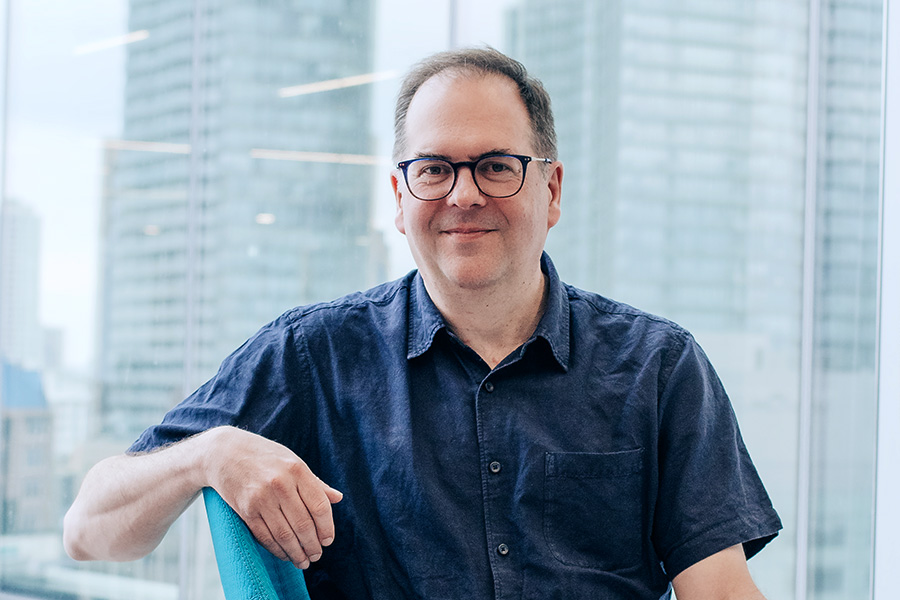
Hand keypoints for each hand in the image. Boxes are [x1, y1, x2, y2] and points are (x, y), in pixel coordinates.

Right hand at [203, 427, 342, 568]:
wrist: (225, 452)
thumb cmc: (265, 457)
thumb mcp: (293, 461)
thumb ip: (315, 483)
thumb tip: (338, 498)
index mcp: (297, 470)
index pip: (319, 506)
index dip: (327, 528)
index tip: (328, 540)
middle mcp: (280, 484)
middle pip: (303, 524)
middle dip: (312, 545)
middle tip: (317, 555)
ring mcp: (261, 498)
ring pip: (284, 535)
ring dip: (296, 553)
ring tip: (304, 561)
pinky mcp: (245, 510)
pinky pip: (265, 536)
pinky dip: (277, 550)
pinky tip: (285, 555)